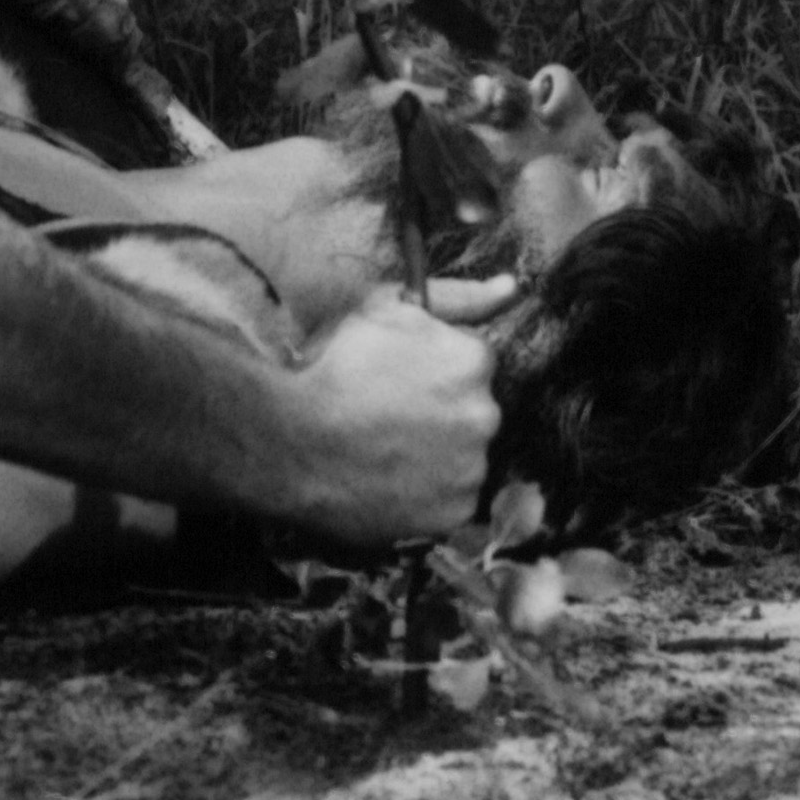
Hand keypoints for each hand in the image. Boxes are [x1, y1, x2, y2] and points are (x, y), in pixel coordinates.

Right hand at [268, 293, 502, 555]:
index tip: (394, 381)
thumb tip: (512, 287)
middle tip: (384, 417)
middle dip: (438, 414)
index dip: (429, 372)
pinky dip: (426, 495)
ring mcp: (472, 468)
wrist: (287, 441)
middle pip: (471, 412)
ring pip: (463, 458)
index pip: (469, 366)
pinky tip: (387, 482)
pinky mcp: (454, 513)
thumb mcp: (383, 309)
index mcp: (474, 361)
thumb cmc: (329, 368)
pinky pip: (450, 501)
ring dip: (435, 455)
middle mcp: (485, 414)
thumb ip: (457, 297)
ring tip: (381, 452)